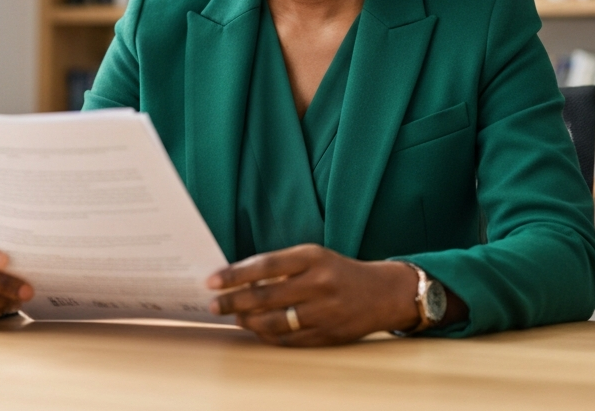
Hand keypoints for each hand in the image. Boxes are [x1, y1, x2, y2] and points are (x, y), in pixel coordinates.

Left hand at [206, 243, 432, 346]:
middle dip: (233, 302)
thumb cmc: (339, 271)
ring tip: (235, 317)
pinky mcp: (326, 335)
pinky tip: (257, 329)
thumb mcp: (314, 256)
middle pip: (265, 296)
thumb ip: (281, 266)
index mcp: (313, 258)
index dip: (235, 274)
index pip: (265, 265)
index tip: (212, 280)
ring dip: (248, 321)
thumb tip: (240, 280)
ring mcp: (323, 312)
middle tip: (213, 305)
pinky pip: (288, 339)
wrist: (382, 294)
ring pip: (273, 321)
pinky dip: (267, 335)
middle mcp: (318, 284)